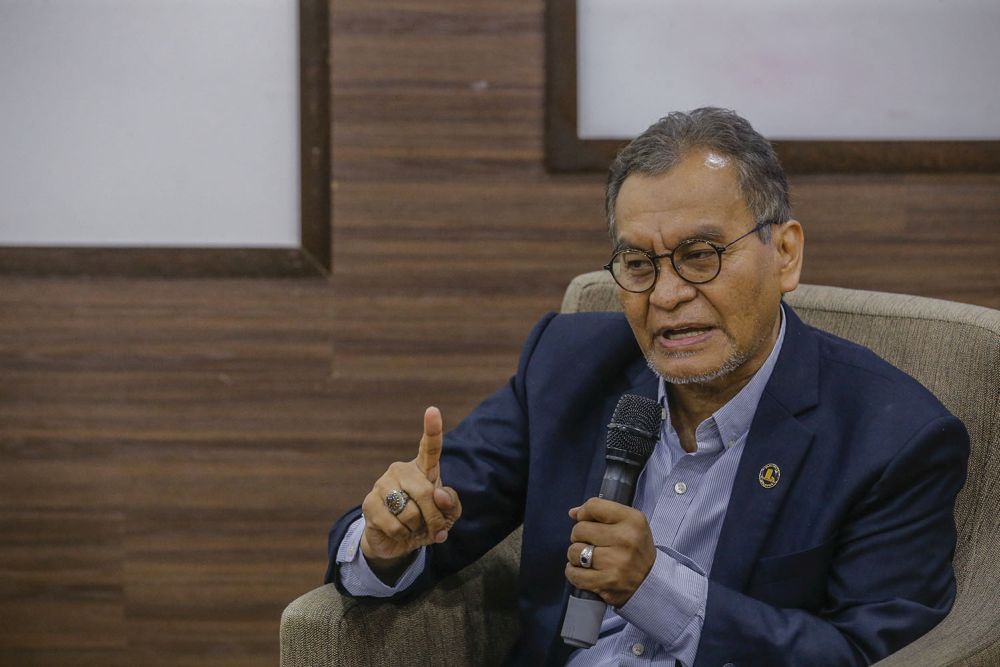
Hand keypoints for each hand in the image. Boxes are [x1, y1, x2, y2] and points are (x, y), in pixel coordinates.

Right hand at [359, 407, 462, 578]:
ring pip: (410, 512)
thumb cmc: (426, 521)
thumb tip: (437, 494)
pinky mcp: (369, 503)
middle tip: (436, 528)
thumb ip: (451, 503)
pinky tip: (398, 531)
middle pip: (426, 492)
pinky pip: (395, 525)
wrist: (396, 540)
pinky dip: (403, 535)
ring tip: (412, 527)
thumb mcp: (448, 515)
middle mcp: (401, 471)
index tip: (433, 410)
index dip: (432, 429)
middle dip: (435, 517)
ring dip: (417, 528)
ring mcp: (382, 485)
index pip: (429, 448)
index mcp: (423, 469)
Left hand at [564, 498, 655, 607]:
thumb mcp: (628, 524)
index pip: (594, 506)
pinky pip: (574, 574)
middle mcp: (625, 539)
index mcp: (633, 520)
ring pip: (574, 551)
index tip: (588, 521)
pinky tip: (583, 571)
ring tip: (589, 558)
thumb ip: (600, 513)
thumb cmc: (635, 548)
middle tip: (591, 543)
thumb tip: (572, 512)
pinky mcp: (607, 583)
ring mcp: (616, 563)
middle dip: (580, 536)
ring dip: (576, 556)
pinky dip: (574, 572)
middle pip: (579, 529)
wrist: (652, 582)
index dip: (584, 513)